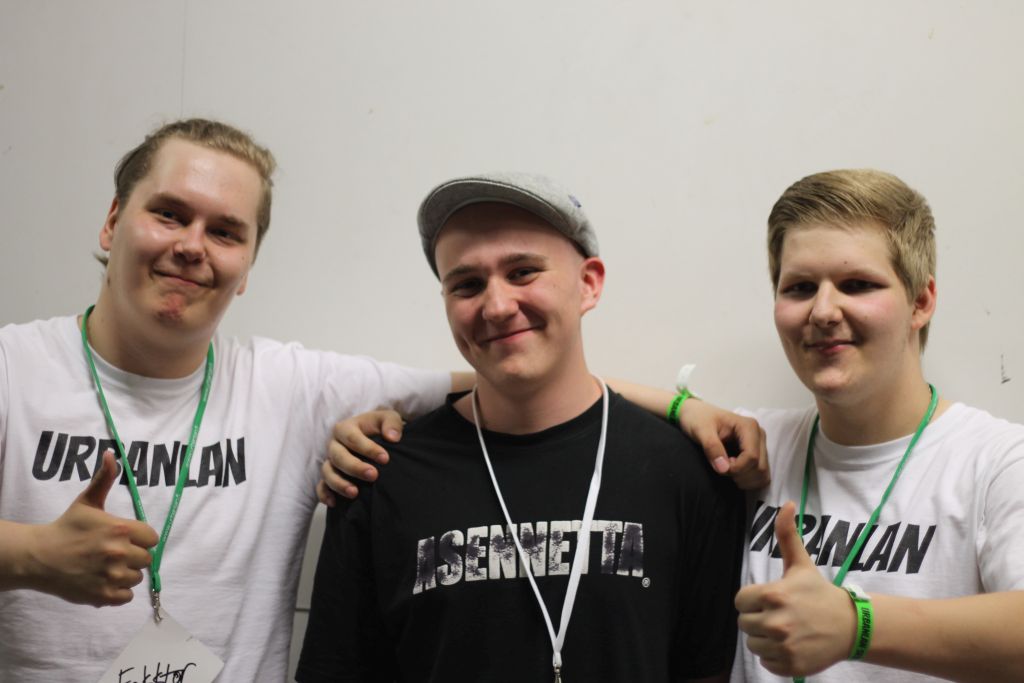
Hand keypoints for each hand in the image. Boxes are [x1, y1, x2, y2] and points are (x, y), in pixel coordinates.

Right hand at [28, 450, 158, 606]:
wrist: (39, 556)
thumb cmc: (66, 527)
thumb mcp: (87, 501)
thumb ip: (104, 478)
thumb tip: (112, 454)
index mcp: (120, 529)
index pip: (152, 537)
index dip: (141, 538)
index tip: (125, 538)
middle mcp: (119, 553)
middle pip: (146, 559)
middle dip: (133, 556)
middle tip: (112, 553)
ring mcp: (111, 576)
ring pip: (137, 578)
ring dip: (126, 574)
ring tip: (106, 567)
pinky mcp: (103, 595)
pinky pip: (126, 597)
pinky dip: (118, 592)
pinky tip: (103, 581)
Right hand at [317, 410, 403, 505]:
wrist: (374, 437)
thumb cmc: (380, 427)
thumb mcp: (389, 418)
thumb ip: (392, 423)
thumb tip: (392, 437)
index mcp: (345, 428)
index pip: (353, 438)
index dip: (368, 448)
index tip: (385, 459)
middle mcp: (334, 445)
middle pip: (338, 457)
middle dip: (355, 467)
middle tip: (373, 475)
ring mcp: (330, 461)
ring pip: (328, 473)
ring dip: (339, 483)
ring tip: (355, 493)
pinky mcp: (329, 476)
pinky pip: (321, 486)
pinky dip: (325, 495)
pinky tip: (334, 503)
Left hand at [678, 399, 768, 488]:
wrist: (696, 415)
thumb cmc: (698, 419)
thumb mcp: (701, 430)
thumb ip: (712, 447)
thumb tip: (723, 469)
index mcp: (749, 427)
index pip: (752, 457)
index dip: (736, 468)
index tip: (719, 466)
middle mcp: (759, 436)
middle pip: (759, 468)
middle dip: (740, 475)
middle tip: (721, 468)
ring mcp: (760, 446)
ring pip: (763, 475)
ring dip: (745, 480)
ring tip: (727, 471)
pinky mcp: (758, 455)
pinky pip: (761, 476)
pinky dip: (748, 481)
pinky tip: (734, 474)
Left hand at [735, 502, 854, 676]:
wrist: (850, 626)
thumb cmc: (819, 592)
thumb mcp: (801, 563)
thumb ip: (787, 535)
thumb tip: (787, 504)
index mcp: (773, 595)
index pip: (740, 602)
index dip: (751, 600)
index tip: (769, 600)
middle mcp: (777, 622)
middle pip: (744, 624)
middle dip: (758, 618)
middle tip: (779, 614)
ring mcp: (784, 646)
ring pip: (753, 644)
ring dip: (765, 638)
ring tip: (786, 629)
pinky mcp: (791, 666)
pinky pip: (766, 662)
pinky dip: (775, 657)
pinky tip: (791, 644)